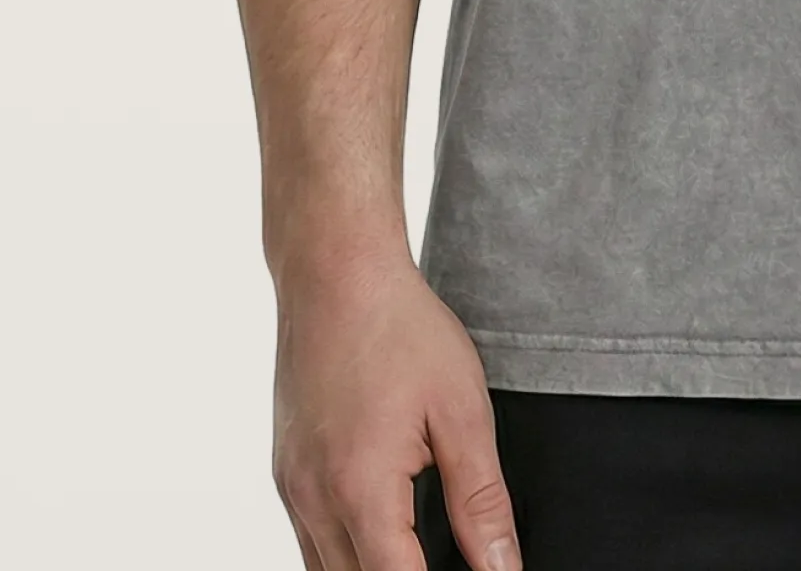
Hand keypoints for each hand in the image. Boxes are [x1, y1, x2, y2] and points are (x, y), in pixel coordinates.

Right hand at [271, 245, 520, 570]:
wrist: (335, 272)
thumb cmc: (399, 328)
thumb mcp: (462, 410)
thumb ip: (481, 500)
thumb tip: (502, 568)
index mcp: (360, 490)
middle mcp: (313, 500)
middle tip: (450, 555)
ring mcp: (291, 488)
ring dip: (371, 569)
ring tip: (419, 549)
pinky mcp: (285, 472)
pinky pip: (310, 541)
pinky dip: (346, 551)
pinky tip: (383, 528)